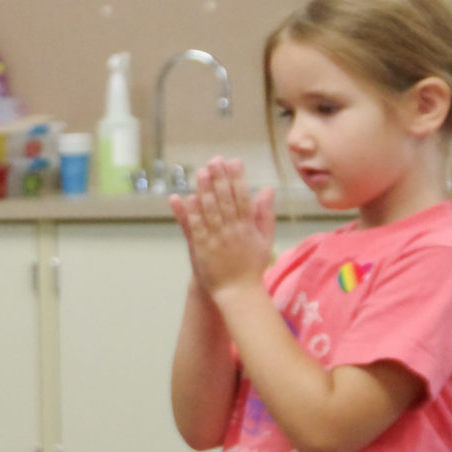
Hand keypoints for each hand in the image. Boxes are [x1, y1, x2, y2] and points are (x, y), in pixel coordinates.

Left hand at [171, 157, 275, 298]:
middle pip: (224, 200)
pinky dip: (189, 212)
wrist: (236, 291)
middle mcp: (231, 230)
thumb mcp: (265, 239)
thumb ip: (265, 214)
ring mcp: (215, 238)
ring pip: (209, 210)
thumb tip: (267, 189)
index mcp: (247, 226)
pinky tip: (184, 197)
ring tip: (202, 172)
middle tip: (215, 160)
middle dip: (219, 178)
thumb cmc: (252, 264)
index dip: (237, 178)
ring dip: (205, 190)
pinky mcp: (200, 247)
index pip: (242, 197)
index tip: (234, 162)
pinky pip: (194, 227)